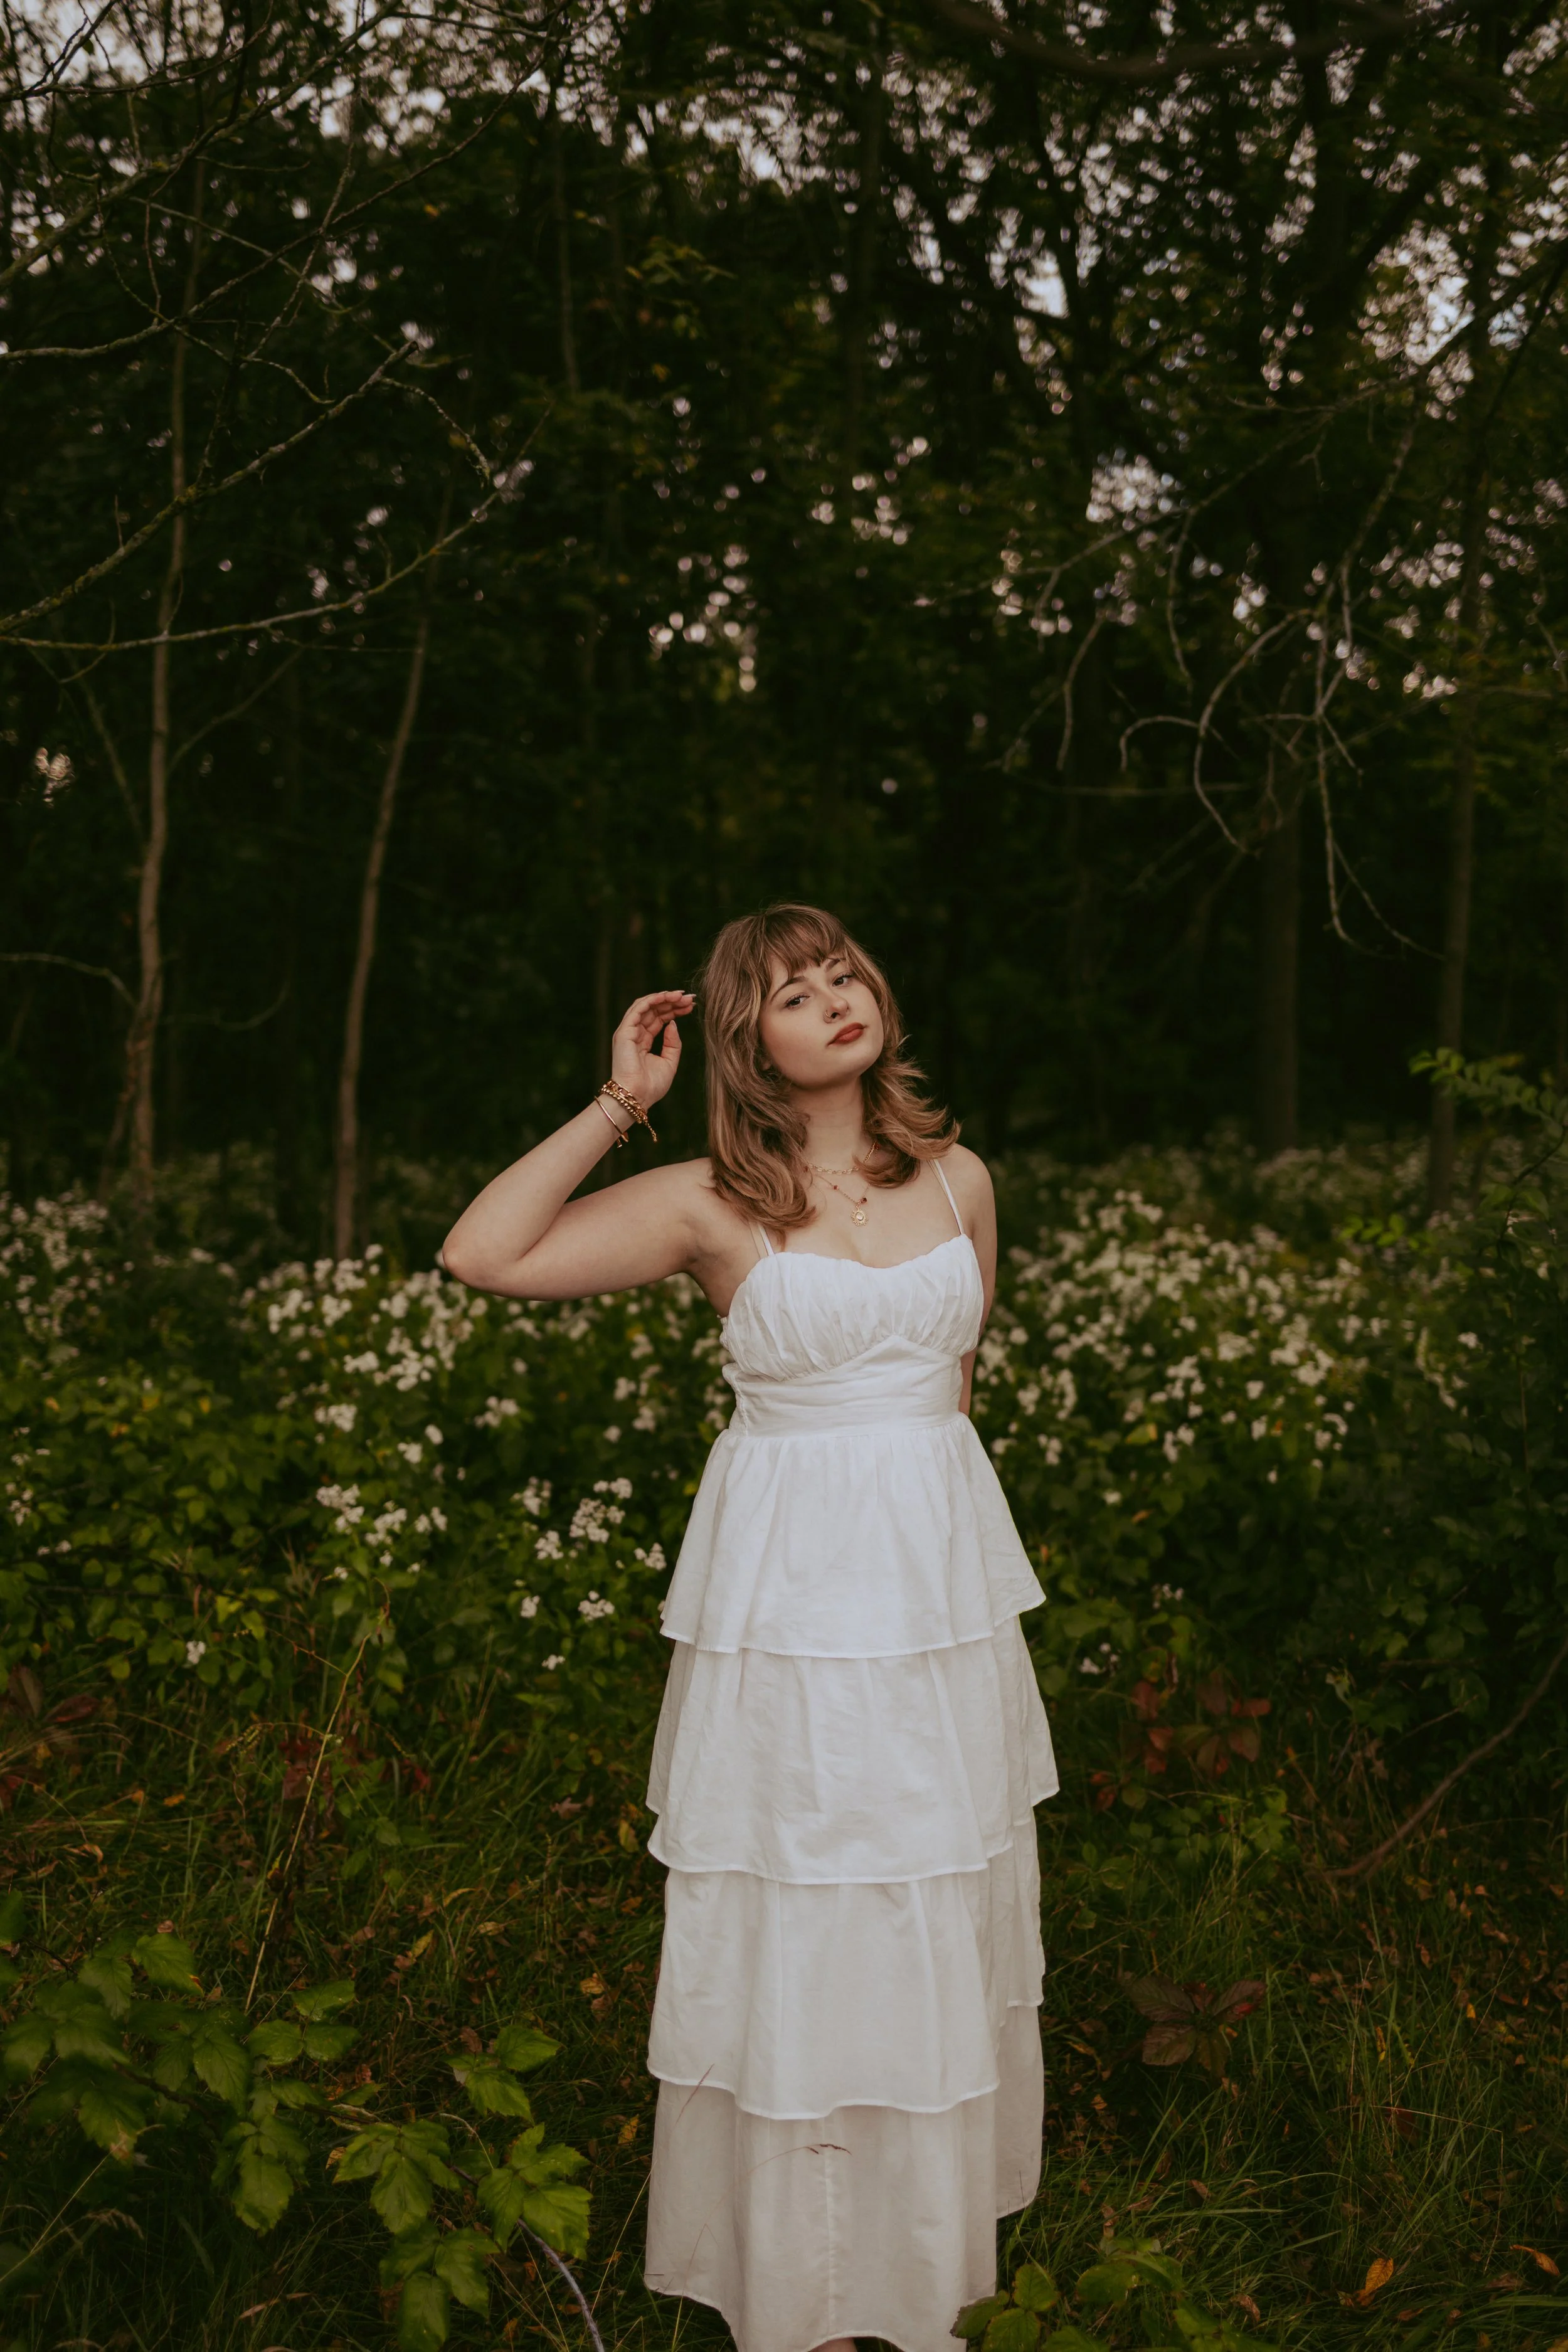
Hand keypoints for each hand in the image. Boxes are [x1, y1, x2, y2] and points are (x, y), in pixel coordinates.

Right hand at [609, 989, 691, 1110]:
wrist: (637, 1097)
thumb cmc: (651, 1086)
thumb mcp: (669, 1062)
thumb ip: (673, 1043)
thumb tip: (673, 1023)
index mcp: (643, 1041)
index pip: (659, 1019)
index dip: (674, 1010)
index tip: (690, 1006)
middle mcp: (634, 1034)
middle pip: (654, 1011)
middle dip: (672, 1002)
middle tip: (690, 998)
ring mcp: (628, 1032)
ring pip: (646, 1006)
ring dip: (664, 998)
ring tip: (681, 996)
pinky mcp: (624, 1032)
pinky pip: (638, 1009)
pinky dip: (653, 1000)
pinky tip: (668, 997)